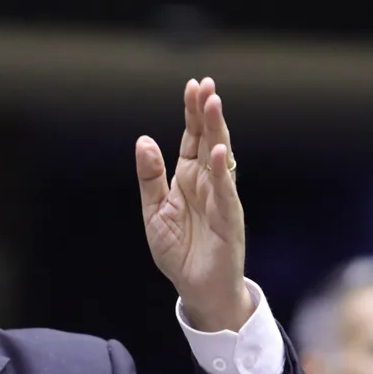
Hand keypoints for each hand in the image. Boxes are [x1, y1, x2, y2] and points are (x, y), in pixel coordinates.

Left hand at [136, 77, 250, 332]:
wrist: (197, 288)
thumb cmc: (180, 252)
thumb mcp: (154, 211)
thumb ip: (150, 178)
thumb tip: (143, 141)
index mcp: (189, 178)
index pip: (192, 138)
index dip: (192, 113)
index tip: (193, 85)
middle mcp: (207, 183)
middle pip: (208, 140)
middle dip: (206, 112)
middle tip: (206, 84)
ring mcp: (220, 198)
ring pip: (221, 158)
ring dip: (217, 131)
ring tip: (213, 104)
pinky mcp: (228, 219)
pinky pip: (225, 191)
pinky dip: (221, 172)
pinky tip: (218, 152)